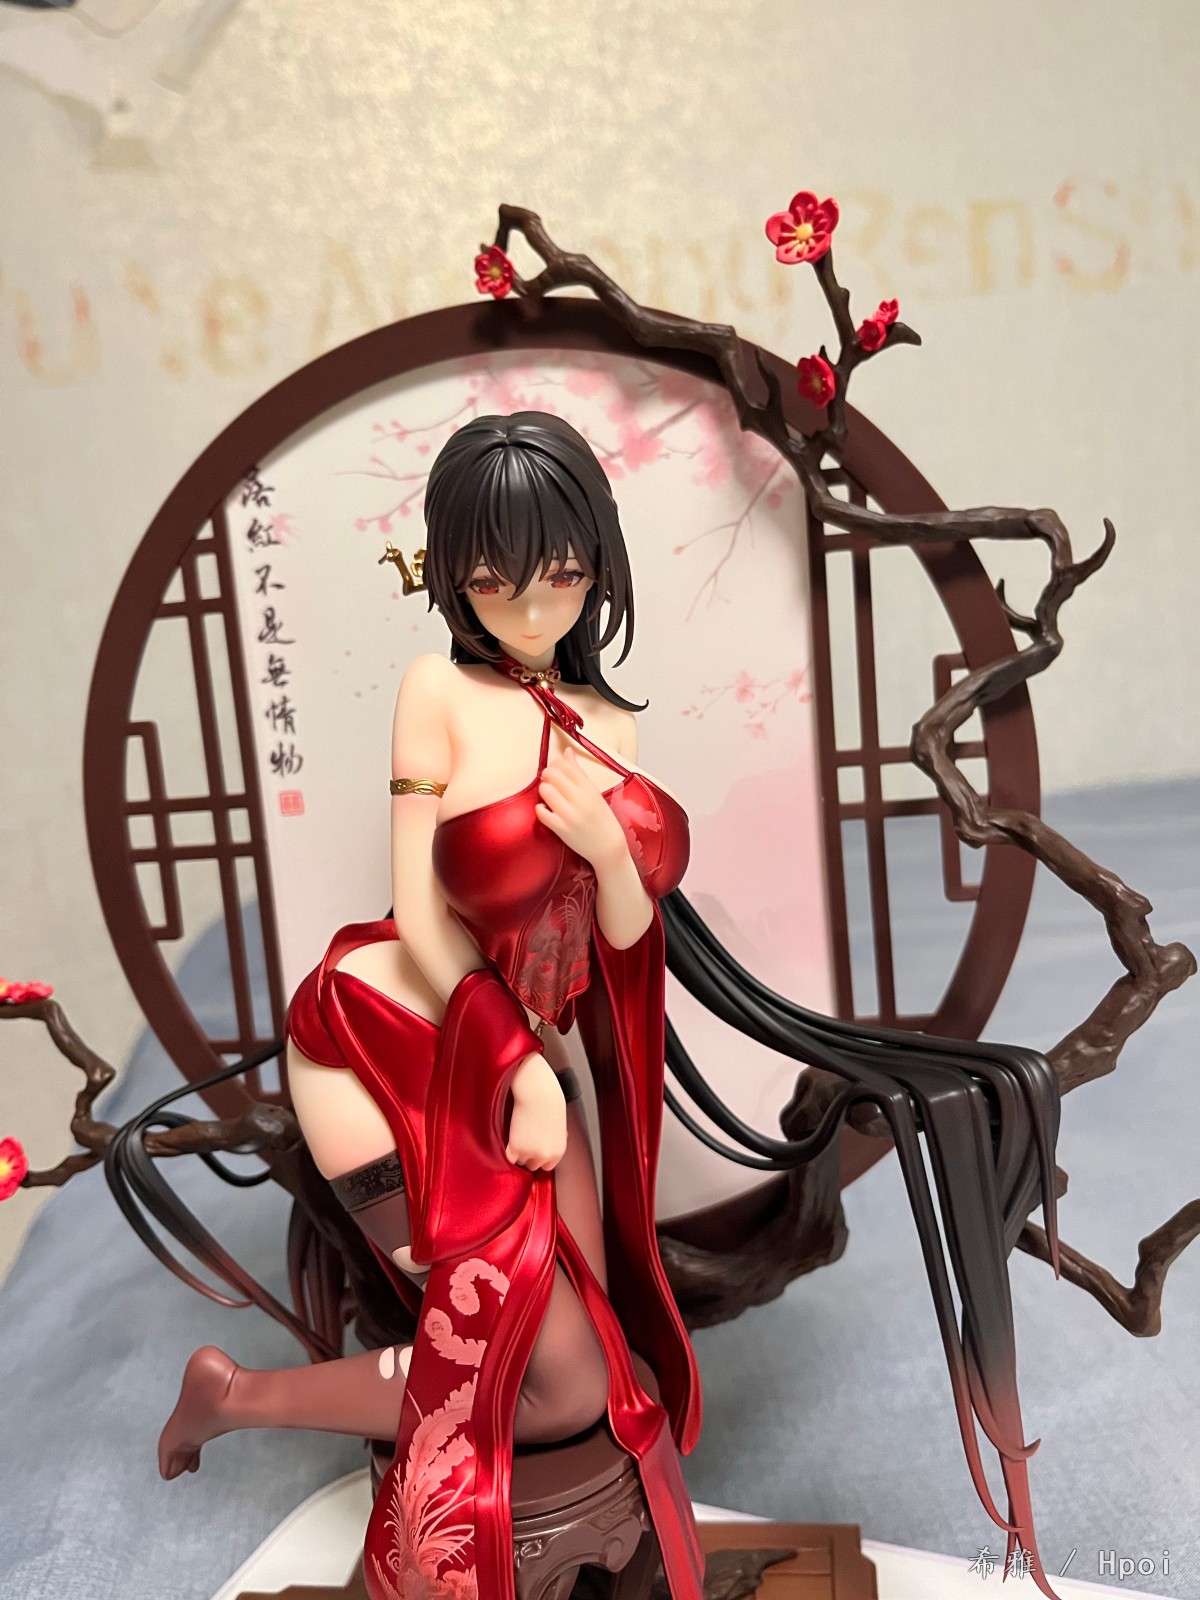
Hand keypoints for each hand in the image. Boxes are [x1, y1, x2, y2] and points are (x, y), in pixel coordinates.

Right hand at [506, 1051, 567, 1170]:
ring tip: (518, 1136)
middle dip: (528, 1155)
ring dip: (517, 1152)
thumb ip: (559, 1136)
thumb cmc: (549, 1101)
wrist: (538, 1092)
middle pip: (532, 1166)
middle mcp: (545, 1155)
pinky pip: (510, 1158)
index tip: (533, 1149)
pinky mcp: (516, 1148)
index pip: (547, 1166)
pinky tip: (510, 1139)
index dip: (539, 1157)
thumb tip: (564, 1137)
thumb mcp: (560, 1123)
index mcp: (558, 1151)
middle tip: (525, 1139)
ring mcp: (530, 1153)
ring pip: (520, 1162)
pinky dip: (508, 1150)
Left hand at [535, 747, 627, 868]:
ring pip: (545, 790)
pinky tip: (547, 810)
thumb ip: (577, 771)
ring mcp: (570, 814)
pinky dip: (540, 809)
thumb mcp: (593, 792)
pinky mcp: (562, 829)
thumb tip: (566, 751)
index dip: (555, 765)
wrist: (609, 847)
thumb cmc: (601, 818)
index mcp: (589, 787)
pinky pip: (541, 812)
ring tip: (548, 797)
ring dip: (543, 791)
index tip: (555, 771)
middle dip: (546, 776)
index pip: (565, 765)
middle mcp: (581, 799)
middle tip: (549, 783)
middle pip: (552, 775)